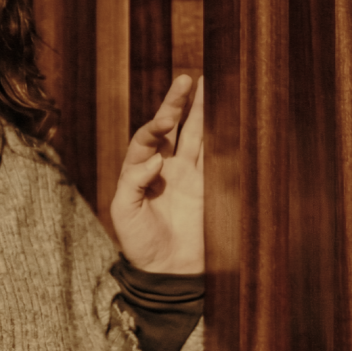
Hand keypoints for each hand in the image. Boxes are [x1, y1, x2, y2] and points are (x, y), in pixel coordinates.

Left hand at [111, 75, 204, 273]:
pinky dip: (222, 137)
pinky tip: (227, 117)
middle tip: (186, 79)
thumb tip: (156, 159)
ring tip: (207, 84)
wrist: (167, 271)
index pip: (147, 139)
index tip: (163, 127)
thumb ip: (134, 182)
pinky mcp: (209, 187)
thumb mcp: (124, 212)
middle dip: (178, 103)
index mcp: (139, 169)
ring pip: (196, 135)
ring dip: (201, 111)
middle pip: (172, 127)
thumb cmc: (139, 242)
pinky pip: (216, 156)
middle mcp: (165, 166)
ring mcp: (188, 175)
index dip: (155, 128)